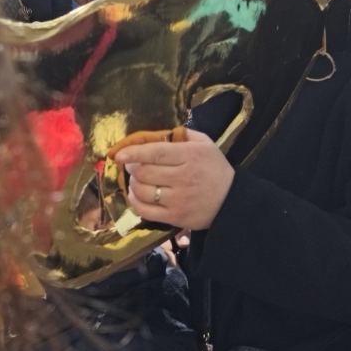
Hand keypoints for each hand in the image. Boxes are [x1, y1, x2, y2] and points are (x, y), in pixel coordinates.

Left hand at [115, 128, 233, 231]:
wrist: (232, 201)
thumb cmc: (215, 169)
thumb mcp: (205, 144)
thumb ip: (182, 134)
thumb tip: (155, 132)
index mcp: (190, 156)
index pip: (155, 153)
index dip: (133, 153)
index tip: (119, 154)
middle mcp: (183, 178)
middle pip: (144, 172)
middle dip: (132, 167)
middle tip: (132, 165)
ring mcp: (178, 200)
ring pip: (142, 191)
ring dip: (133, 184)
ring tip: (137, 179)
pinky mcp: (175, 217)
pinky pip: (145, 210)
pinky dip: (134, 202)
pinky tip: (136, 195)